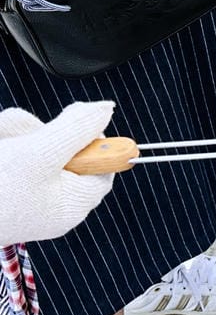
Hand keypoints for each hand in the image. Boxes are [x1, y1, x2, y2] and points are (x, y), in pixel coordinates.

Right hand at [0, 102, 115, 245]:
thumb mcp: (38, 154)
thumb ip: (75, 130)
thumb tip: (106, 110)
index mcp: (71, 204)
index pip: (102, 164)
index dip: (91, 137)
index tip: (73, 120)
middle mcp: (49, 202)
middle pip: (65, 149)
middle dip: (38, 132)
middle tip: (20, 134)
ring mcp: (22, 194)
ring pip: (32, 144)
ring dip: (14, 133)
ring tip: (1, 140)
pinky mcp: (2, 184)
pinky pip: (10, 151)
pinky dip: (2, 141)